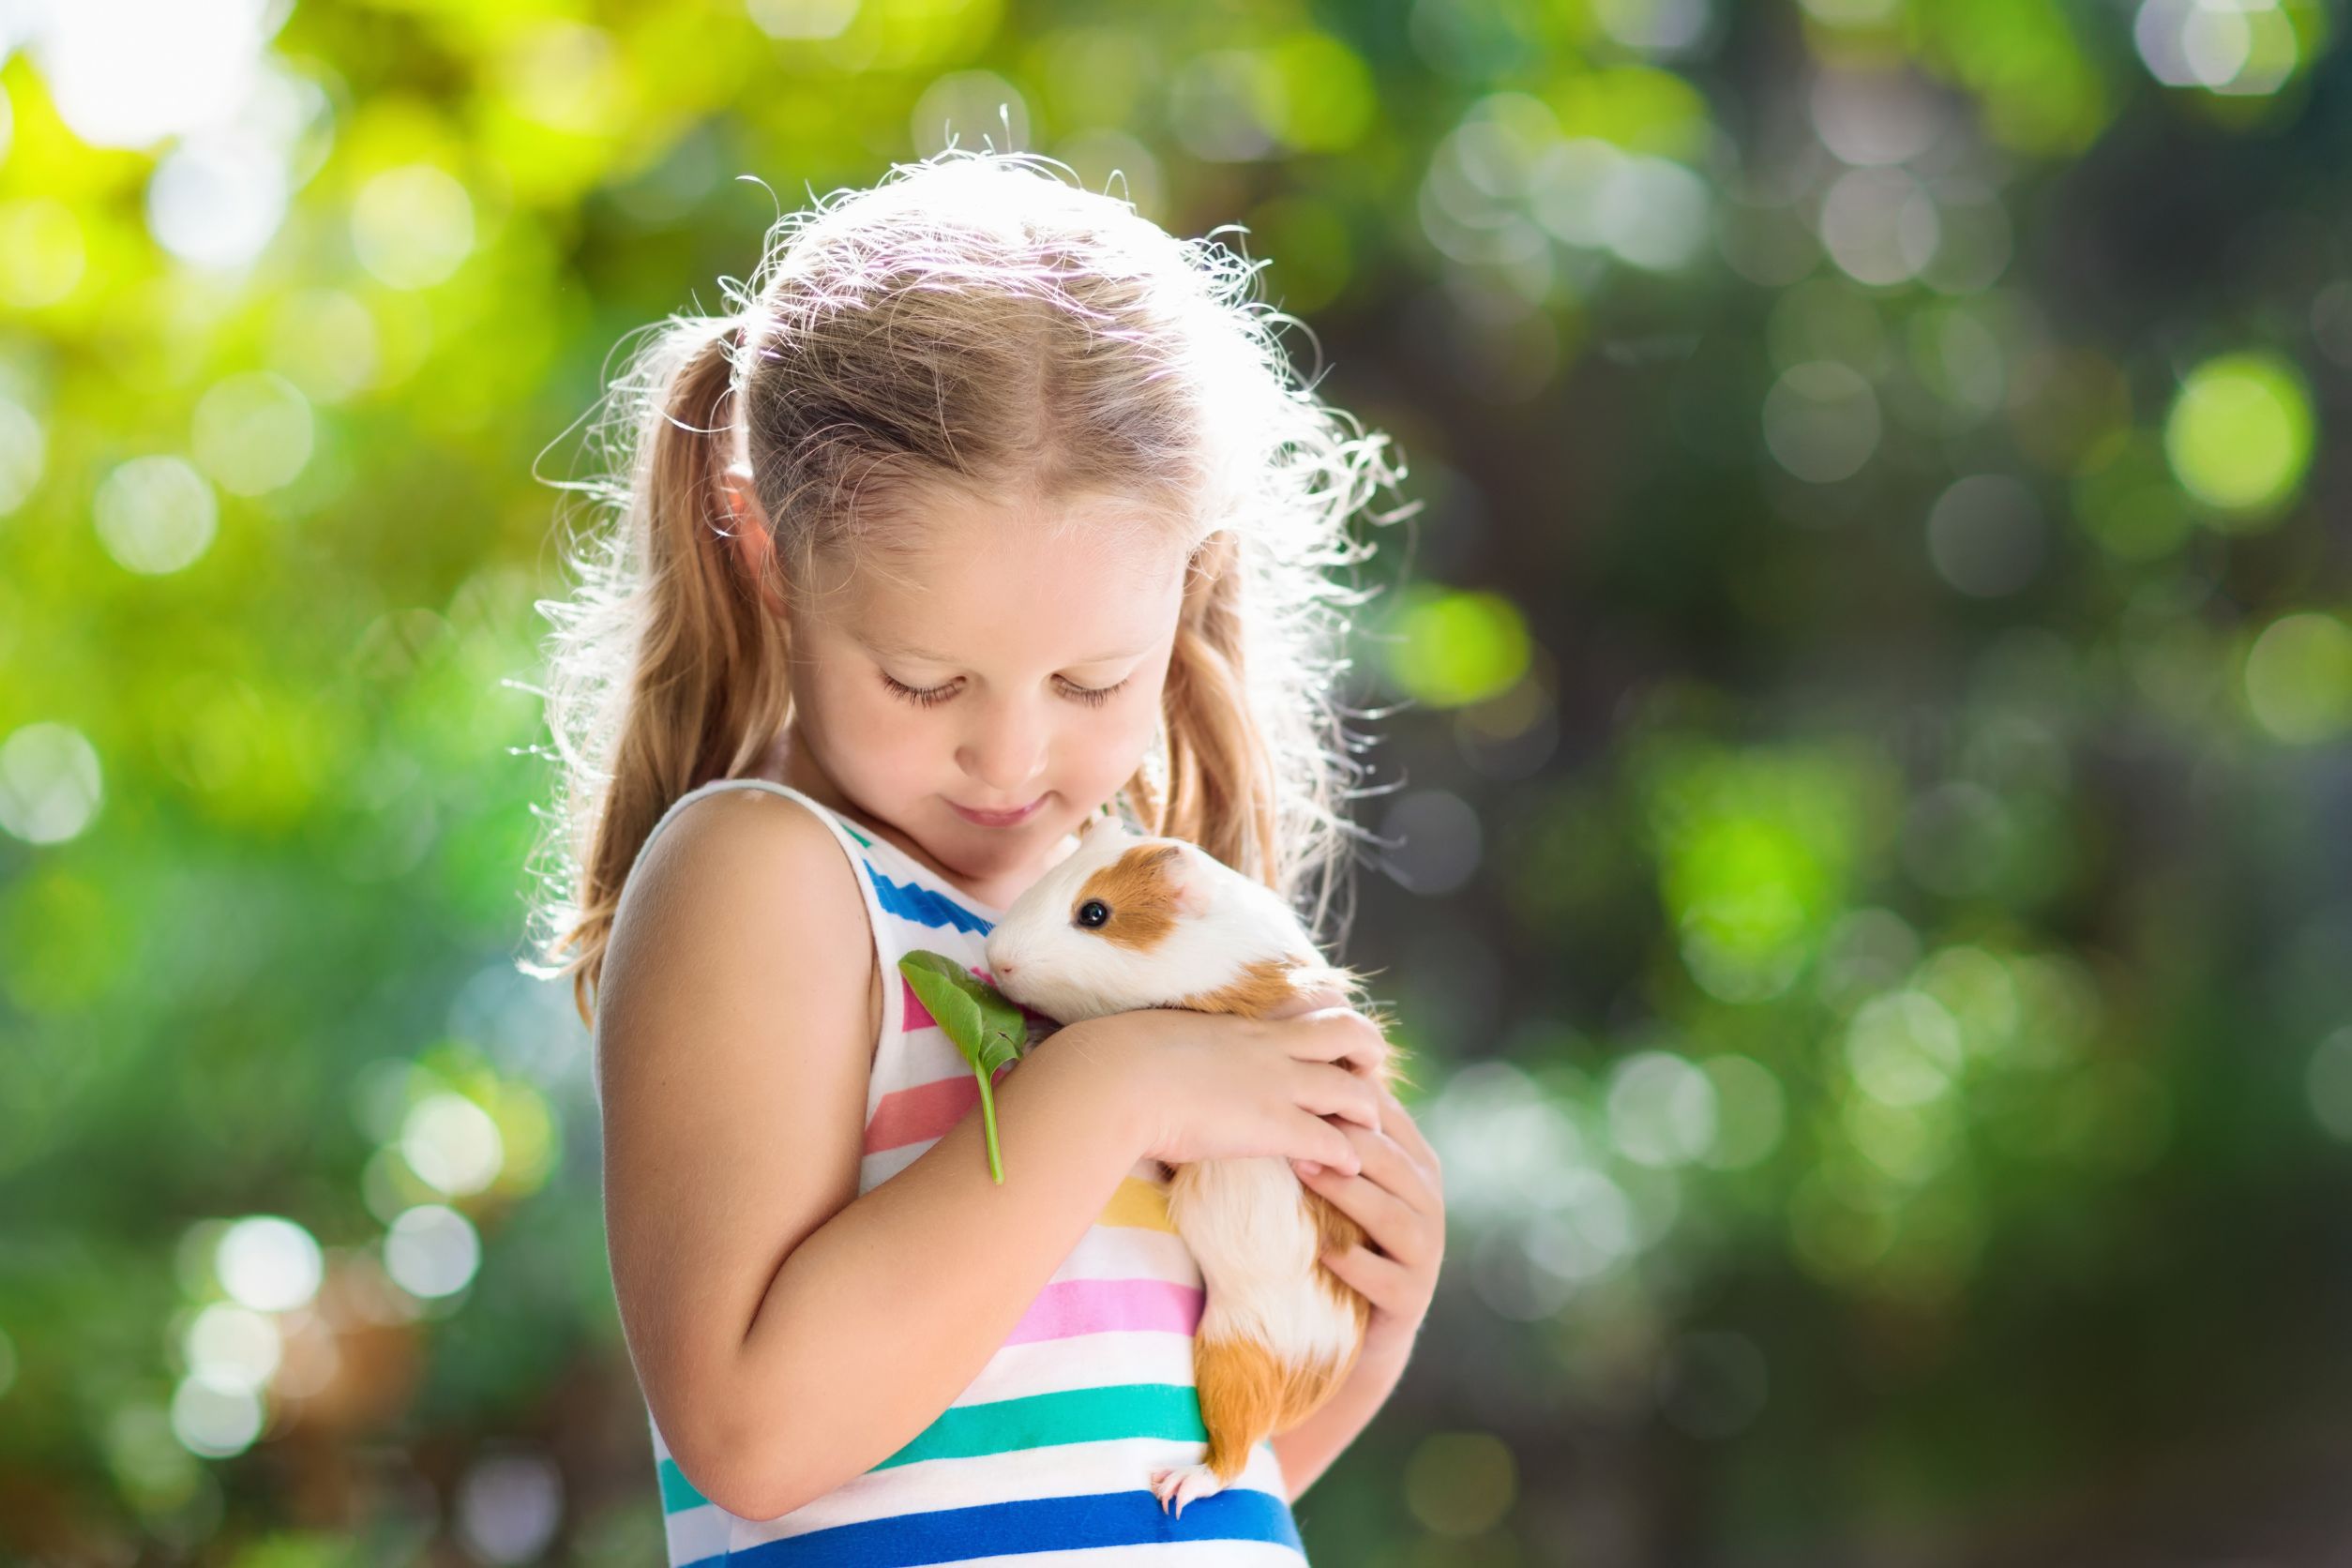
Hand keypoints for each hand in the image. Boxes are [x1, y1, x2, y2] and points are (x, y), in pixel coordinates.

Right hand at [1059, 1005, 1387, 1175]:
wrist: (1114, 1078)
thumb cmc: (1119, 1059)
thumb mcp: (1160, 1035)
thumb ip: (1179, 1043)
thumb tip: (1158, 1049)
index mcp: (1244, 1024)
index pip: (1309, 1004)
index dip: (1331, 1019)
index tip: (1333, 1042)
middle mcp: (1270, 1047)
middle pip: (1349, 1031)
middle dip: (1368, 1053)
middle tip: (1366, 1077)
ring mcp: (1277, 1085)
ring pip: (1354, 1089)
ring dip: (1368, 1112)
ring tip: (1366, 1133)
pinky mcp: (1275, 1126)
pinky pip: (1333, 1141)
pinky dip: (1347, 1157)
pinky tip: (1345, 1171)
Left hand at [1292, 1078, 1444, 1365]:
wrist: (1358, 1331)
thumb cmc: (1340, 1238)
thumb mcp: (1337, 1183)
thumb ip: (1330, 1134)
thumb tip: (1289, 1068)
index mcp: (1414, 1165)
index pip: (1387, 1118)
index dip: (1347, 1096)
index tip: (1298, 1078)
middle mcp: (1428, 1203)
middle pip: (1391, 1161)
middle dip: (1345, 1140)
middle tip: (1293, 1121)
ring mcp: (1426, 1253)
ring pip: (1393, 1215)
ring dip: (1349, 1192)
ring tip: (1303, 1173)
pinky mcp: (1412, 1298)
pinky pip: (1387, 1278)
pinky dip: (1355, 1265)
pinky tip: (1322, 1253)